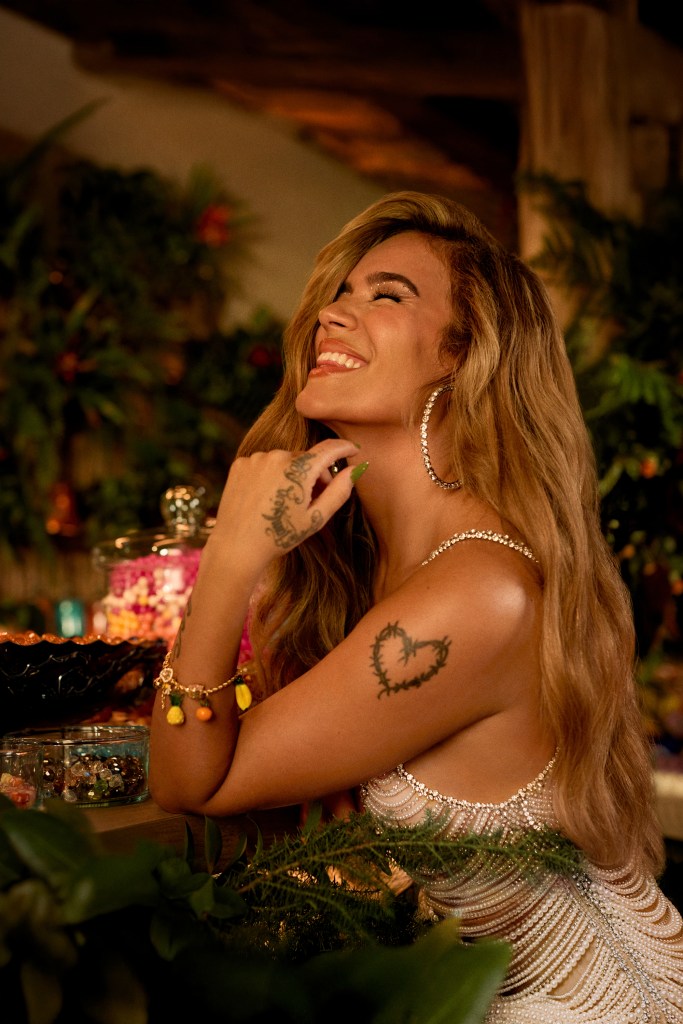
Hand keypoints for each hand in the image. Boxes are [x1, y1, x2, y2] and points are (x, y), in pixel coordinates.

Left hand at [212, 438, 364, 568]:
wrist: (237, 547)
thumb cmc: (280, 535)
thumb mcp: (316, 518)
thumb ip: (339, 491)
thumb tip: (355, 468)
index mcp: (299, 470)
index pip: (329, 448)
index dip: (344, 447)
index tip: (353, 449)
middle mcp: (277, 456)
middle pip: (306, 458)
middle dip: (314, 474)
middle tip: (311, 500)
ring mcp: (256, 458)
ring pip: (284, 460)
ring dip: (290, 474)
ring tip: (284, 502)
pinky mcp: (240, 463)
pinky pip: (264, 463)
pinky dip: (269, 475)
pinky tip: (265, 498)